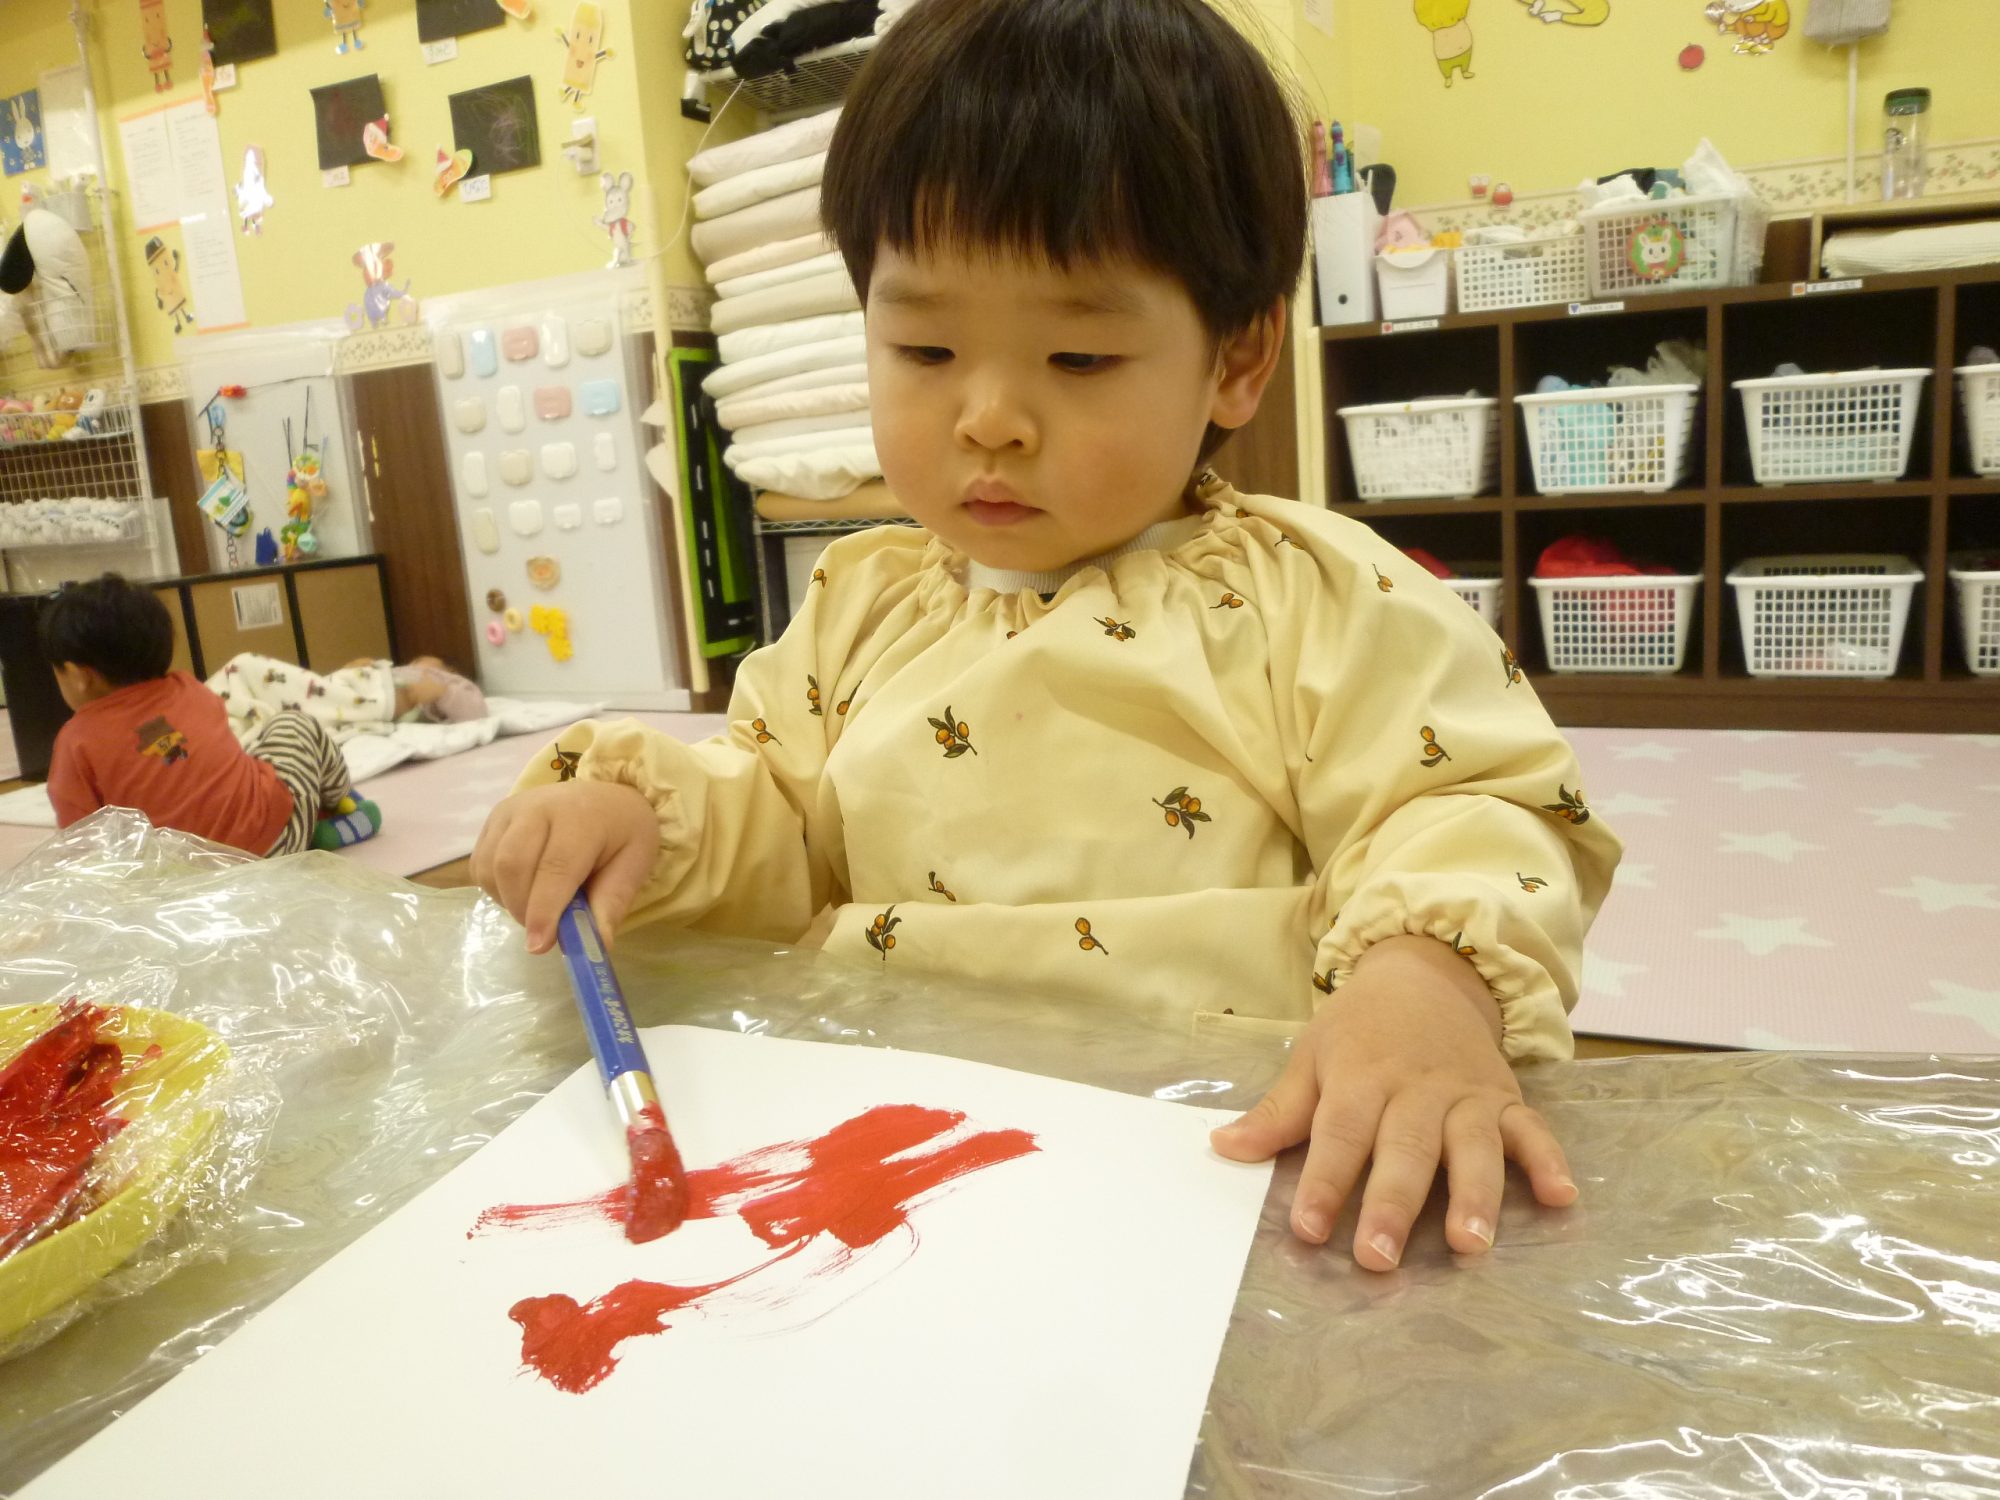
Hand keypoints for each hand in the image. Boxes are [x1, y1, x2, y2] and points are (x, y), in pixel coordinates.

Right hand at [471, 782, 660, 953]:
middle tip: (544, 932)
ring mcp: (509, 811)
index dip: (544, 910)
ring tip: (538, 906)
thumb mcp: (634, 865)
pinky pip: (480, 866)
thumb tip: (595, 945)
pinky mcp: (492, 820)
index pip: (555, 868)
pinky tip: (523, 889)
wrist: (606, 799)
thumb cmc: (622, 835)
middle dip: (522, 909)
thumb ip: (612, 903)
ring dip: (509, 901)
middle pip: (511, 865)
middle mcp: (537, 806)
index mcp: (580, 816)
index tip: (539, 946)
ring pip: (490, 868)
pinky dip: (496, 890)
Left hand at [1209, 935, 1576, 1270]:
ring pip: (1472, 1147)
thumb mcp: (1312, 1057)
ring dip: (1473, 1195)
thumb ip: (1278, 1112)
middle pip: (1405, 1150)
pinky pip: (1532, 1130)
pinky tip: (1562, 1197)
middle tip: (1378, 1257)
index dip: (1322, 1182)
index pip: (1339, 1135)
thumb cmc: (1360, 1030)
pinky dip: (1548, 1160)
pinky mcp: (1505, 1099)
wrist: (1427, 975)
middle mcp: (1416, 1090)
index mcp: (1361, 1079)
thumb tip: (1223, 1147)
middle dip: (1392, 1204)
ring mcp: (1465, 1096)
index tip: (1306, 1229)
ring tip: (1471, 1244)